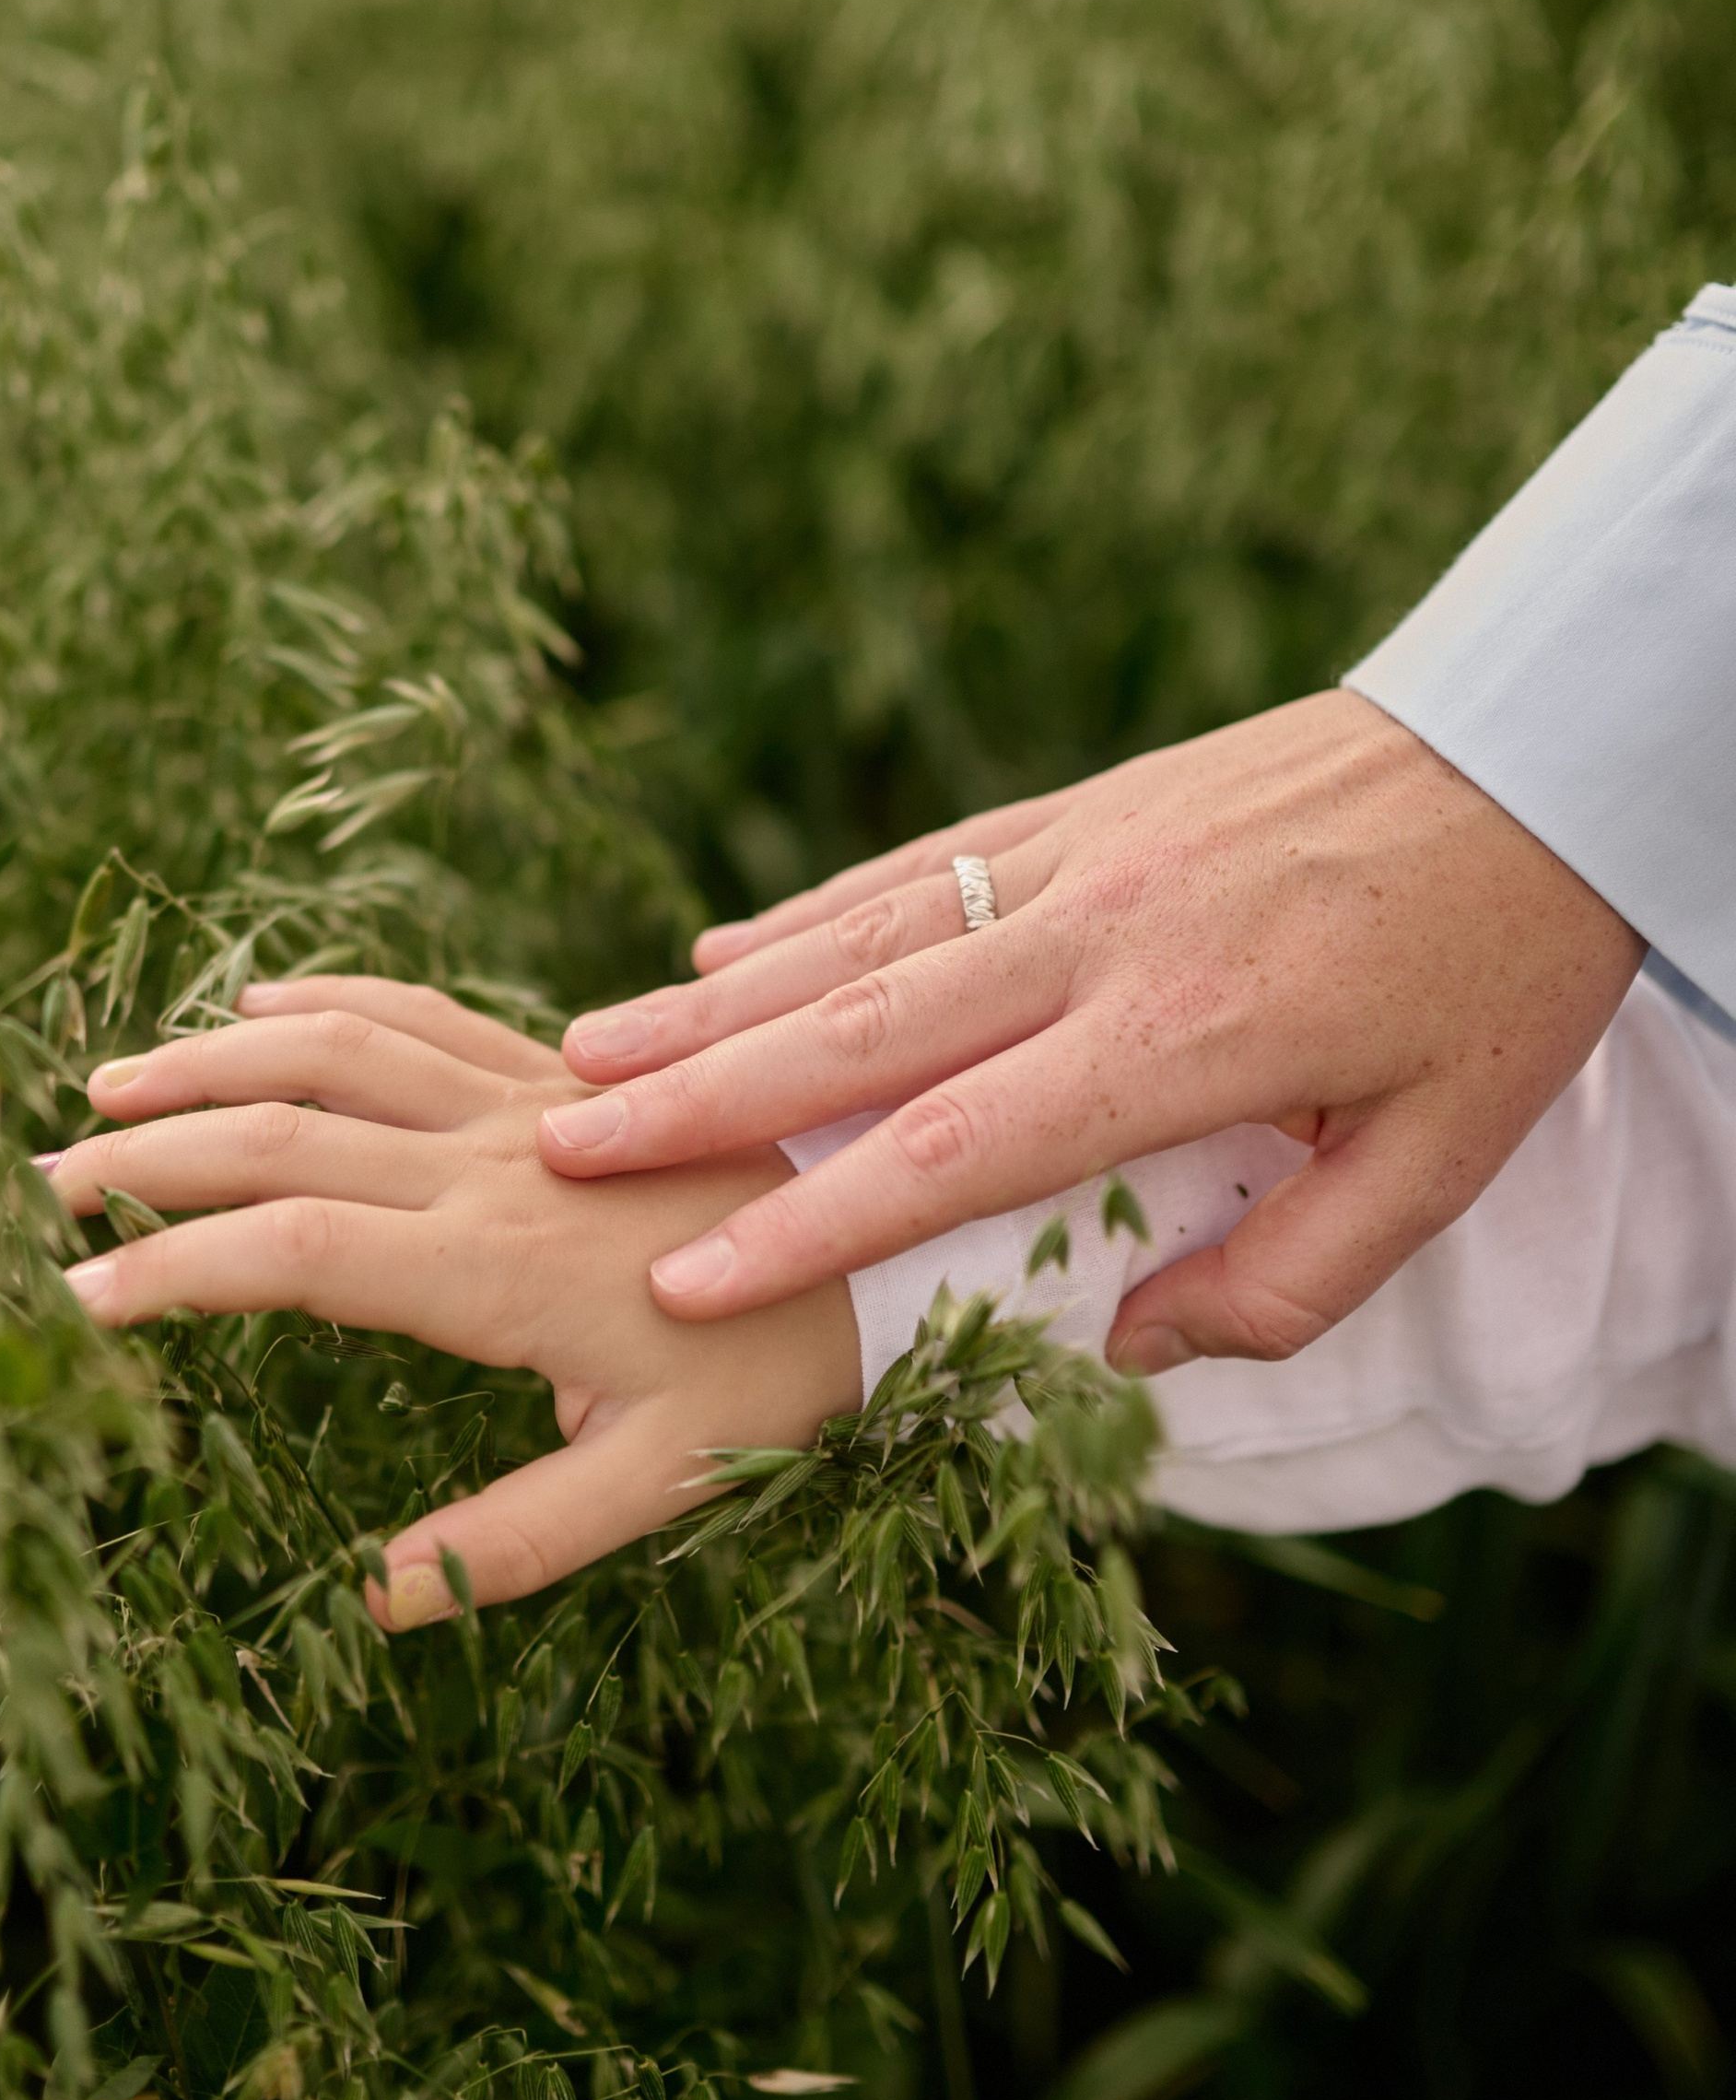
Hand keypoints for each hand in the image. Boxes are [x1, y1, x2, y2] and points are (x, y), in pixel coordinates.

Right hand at [48, 981, 859, 1625]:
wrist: (905, 1240)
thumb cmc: (782, 1378)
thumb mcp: (657, 1489)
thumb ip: (506, 1545)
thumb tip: (366, 1603)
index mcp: (497, 1270)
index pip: (292, 1251)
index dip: (174, 1269)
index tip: (78, 1304)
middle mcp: (495, 1164)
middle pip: (282, 1131)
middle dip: (148, 1155)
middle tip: (40, 1190)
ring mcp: (528, 1103)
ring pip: (338, 1047)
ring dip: (211, 1060)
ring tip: (106, 1085)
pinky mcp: (564, 1072)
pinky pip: (424, 1013)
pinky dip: (328, 999)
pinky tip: (258, 1004)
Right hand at [537, 691, 1642, 1375]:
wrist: (1542, 751)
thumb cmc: (1503, 968)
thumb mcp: (1449, 1154)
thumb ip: (1293, 1279)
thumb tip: (1131, 1348)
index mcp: (1183, 1041)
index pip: (953, 1153)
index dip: (807, 1229)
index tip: (684, 1281)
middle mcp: (1099, 940)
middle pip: (858, 1032)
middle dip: (696, 1101)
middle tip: (556, 1146)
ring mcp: (1078, 855)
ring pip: (860, 938)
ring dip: (714, 1002)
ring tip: (582, 1055)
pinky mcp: (1083, 805)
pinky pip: (917, 868)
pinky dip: (807, 914)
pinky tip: (720, 952)